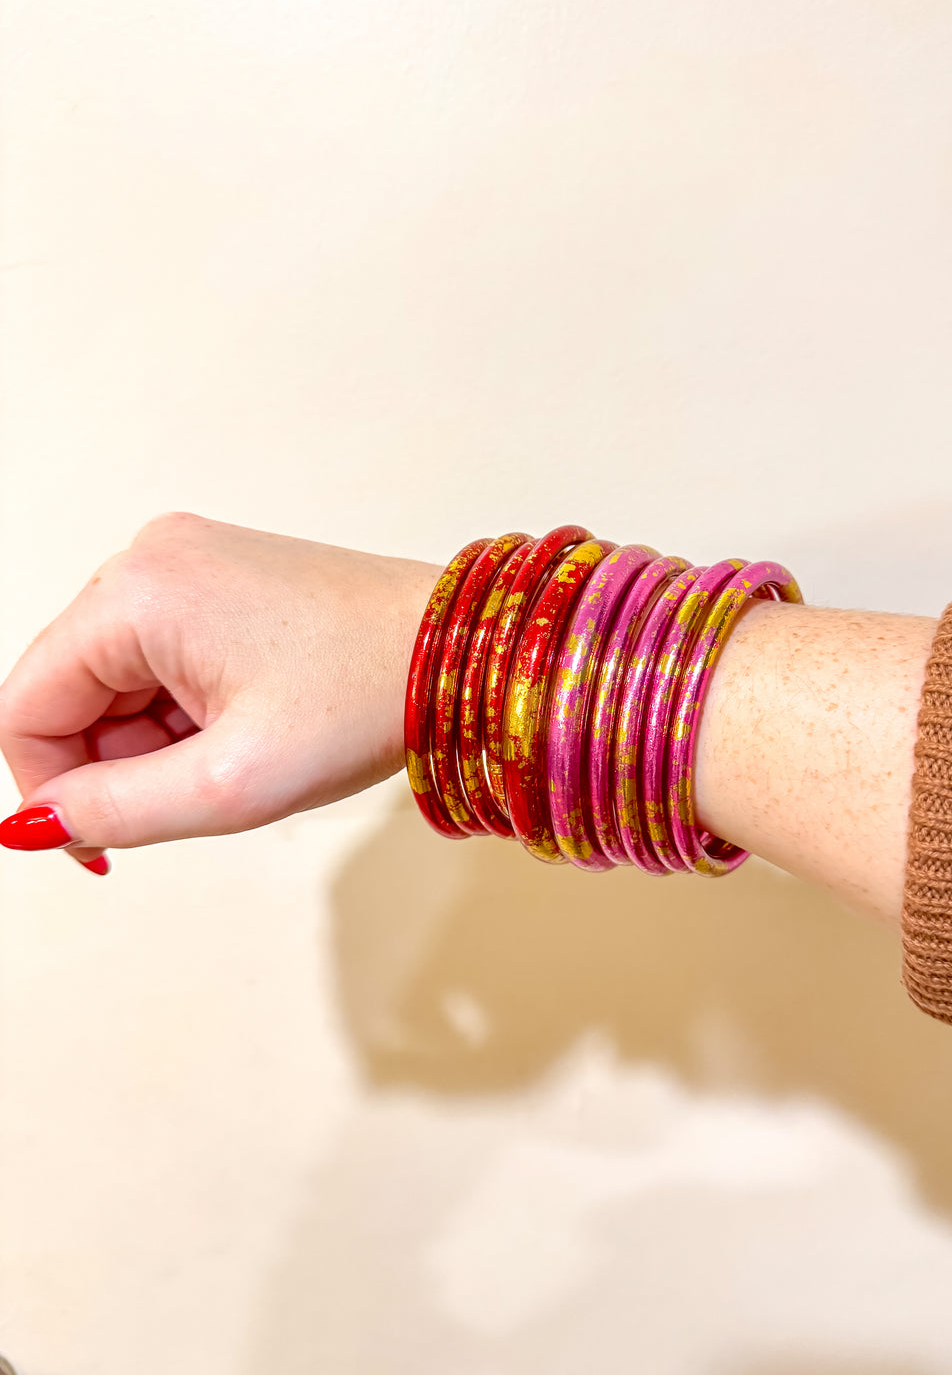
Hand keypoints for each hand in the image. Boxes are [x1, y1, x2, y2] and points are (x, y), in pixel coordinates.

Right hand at [0, 512, 440, 869]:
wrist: (458, 651)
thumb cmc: (366, 697)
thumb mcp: (230, 783)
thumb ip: (114, 810)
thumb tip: (32, 824)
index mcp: (138, 592)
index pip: (26, 705)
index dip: (51, 788)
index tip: (102, 844)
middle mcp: (150, 557)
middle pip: (70, 690)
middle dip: (120, 761)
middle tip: (205, 792)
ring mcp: (187, 561)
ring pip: (117, 680)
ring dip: (159, 739)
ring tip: (243, 752)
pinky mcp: (219, 576)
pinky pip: (161, 658)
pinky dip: (187, 710)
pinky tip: (250, 724)